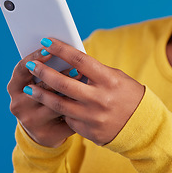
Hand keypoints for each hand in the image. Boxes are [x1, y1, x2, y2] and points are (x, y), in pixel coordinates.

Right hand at [7, 48, 80, 147]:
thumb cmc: (45, 98)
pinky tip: (86, 101)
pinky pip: (64, 119)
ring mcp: (30, 121)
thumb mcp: (39, 83)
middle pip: (41, 86)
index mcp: (14, 87)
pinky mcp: (45, 134)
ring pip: (55, 103)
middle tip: (75, 68)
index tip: (48, 47)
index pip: (21, 69)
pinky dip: (76, 108)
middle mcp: (18, 105)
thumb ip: (47, 71)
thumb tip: (65, 51)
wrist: (45, 129)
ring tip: (84, 81)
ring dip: (71, 91)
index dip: (34, 57)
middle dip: (60, 75)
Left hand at [24, 38, 144, 145]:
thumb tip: (70, 63)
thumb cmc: (128, 95)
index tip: (46, 41)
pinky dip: (60, 110)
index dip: (61, 49)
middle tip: (31, 64)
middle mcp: (100, 99)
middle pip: (64, 83)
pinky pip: (68, 118)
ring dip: (41, 94)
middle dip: (44, 72)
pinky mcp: (89, 131)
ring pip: (59, 104)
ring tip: (29, 87)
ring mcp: (94, 117)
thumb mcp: (115, 78)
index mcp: (109, 80)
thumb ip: (93, 72)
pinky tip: (53, 105)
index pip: (80, 60)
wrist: (141, 125)